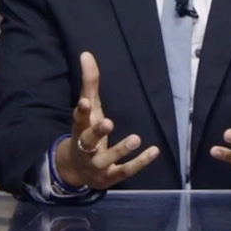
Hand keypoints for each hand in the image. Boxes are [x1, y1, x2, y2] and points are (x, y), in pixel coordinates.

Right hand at [56, 52, 159, 188]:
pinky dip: (140, 162)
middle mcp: (86, 148)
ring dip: (121, 149)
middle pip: (88, 141)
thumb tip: (87, 54)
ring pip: (108, 159)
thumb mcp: (89, 109)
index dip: (81, 111)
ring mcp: (98, 165)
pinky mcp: (111, 176)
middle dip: (97, 133)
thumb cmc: (86, 132)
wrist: (76, 171)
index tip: (85, 102)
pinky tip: (154, 151)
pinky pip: (126, 171)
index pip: (78, 120)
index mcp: (80, 130)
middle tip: (108, 123)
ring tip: (136, 138)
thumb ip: (90, 83)